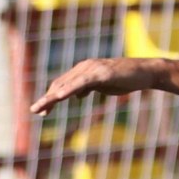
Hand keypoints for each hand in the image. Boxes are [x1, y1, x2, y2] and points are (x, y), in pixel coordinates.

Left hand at [31, 56, 174, 117]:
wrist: (145, 72)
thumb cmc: (125, 79)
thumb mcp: (103, 86)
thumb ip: (88, 88)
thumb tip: (76, 95)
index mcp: (83, 71)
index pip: (62, 84)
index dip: (50, 97)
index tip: (41, 111)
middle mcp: (84, 67)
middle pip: (60, 84)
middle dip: (46, 98)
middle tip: (34, 111)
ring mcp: (92, 69)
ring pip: (67, 84)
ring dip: (52, 96)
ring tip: (41, 107)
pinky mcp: (101, 73)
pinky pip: (81, 82)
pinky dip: (69, 89)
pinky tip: (60, 97)